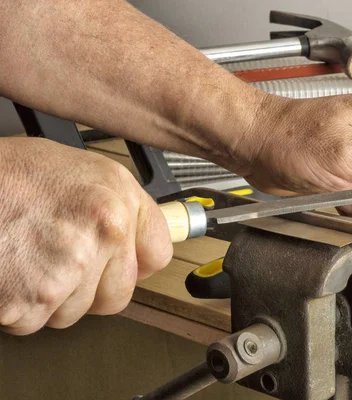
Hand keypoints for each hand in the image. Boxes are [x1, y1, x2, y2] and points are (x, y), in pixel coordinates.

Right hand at [0, 138, 171, 334]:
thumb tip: (143, 234)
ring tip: (30, 257)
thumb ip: (120, 205)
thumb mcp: (83, 170)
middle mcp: (102, 237)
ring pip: (76, 311)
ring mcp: (68, 272)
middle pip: (119, 294)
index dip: (137, 259)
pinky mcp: (31, 301)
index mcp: (118, 202)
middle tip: (62, 259)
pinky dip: (20, 306)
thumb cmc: (9, 175)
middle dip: (92, 286)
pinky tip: (13, 271)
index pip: (159, 255)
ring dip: (54, 297)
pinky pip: (36, 321)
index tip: (122, 259)